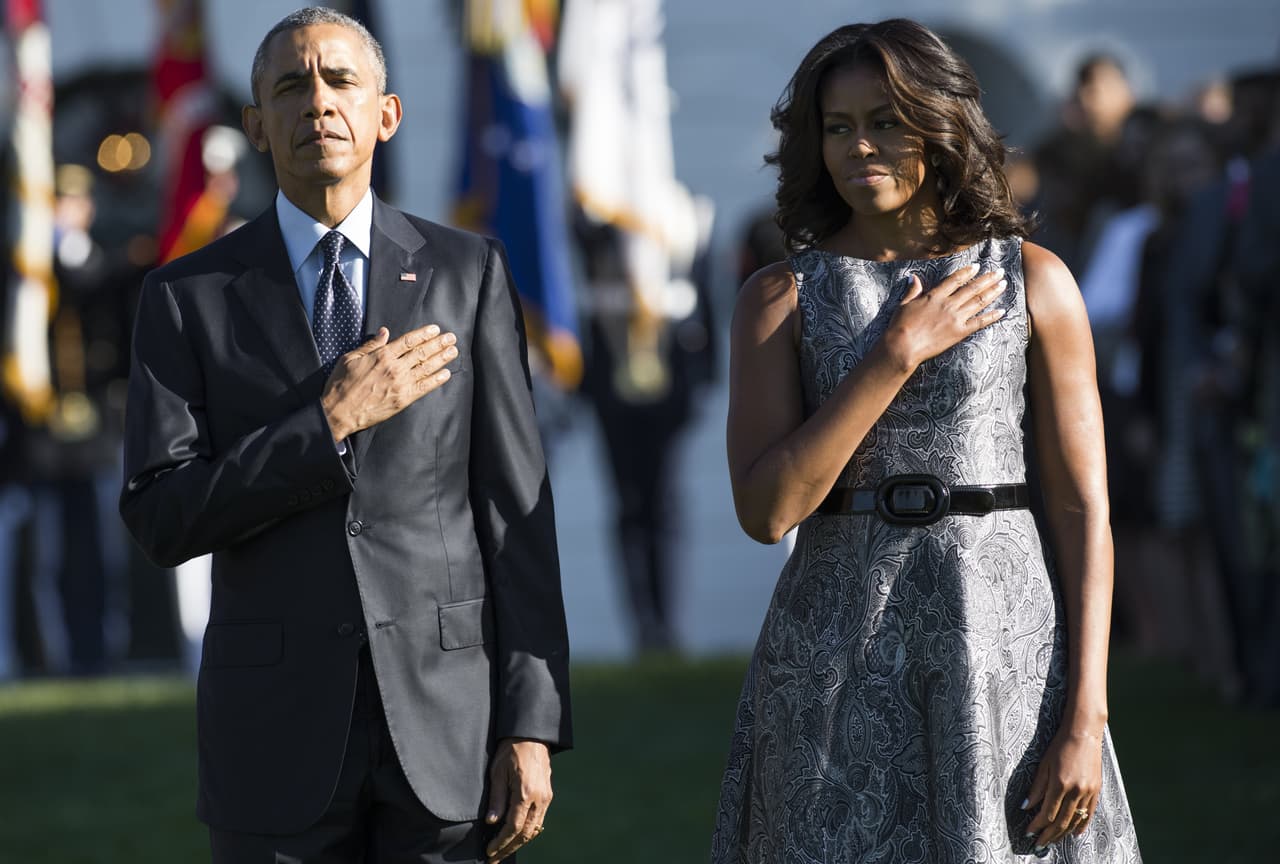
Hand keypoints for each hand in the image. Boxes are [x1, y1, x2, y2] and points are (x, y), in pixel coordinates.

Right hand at [320, 324, 456, 441]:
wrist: (339, 411)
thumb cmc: (341, 384)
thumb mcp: (351, 358)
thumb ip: (370, 345)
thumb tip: (384, 332)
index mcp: (382, 355)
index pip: (409, 341)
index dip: (424, 334)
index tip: (435, 329)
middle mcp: (394, 367)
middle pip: (422, 352)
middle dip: (438, 343)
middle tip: (451, 337)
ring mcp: (400, 383)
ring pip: (426, 367)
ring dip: (442, 358)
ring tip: (453, 351)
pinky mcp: (403, 399)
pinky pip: (424, 387)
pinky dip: (436, 380)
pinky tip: (446, 374)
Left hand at [484, 738, 551, 862]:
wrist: (531, 735)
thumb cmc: (511, 750)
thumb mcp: (498, 772)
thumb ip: (496, 799)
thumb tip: (492, 822)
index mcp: (525, 792)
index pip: (513, 827)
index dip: (501, 842)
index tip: (490, 850)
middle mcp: (539, 798)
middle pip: (526, 833)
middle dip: (509, 848)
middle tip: (495, 858)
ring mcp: (546, 797)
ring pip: (534, 829)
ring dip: (519, 842)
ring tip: (504, 850)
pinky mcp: (547, 794)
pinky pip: (539, 819)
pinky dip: (528, 831)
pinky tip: (517, 836)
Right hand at [880, 263, 1007, 372]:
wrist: (903, 346)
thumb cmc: (899, 326)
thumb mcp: (904, 305)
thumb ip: (913, 291)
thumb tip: (914, 278)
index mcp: (934, 296)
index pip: (954, 280)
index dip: (967, 272)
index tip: (977, 266)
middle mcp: (948, 304)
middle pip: (972, 288)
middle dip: (988, 279)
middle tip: (1000, 272)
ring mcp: (955, 318)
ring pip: (978, 302)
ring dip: (993, 292)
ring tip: (1004, 284)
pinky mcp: (959, 332)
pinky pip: (979, 322)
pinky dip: (992, 316)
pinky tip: (1002, 311)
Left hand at [1022, 727, 1102, 849]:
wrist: (1084, 734)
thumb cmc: (1060, 746)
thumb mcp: (1044, 764)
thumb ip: (1037, 788)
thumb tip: (1026, 806)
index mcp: (1060, 784)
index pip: (1047, 813)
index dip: (1037, 825)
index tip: (1029, 832)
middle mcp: (1076, 791)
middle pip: (1061, 821)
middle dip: (1048, 835)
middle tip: (1039, 844)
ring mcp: (1088, 791)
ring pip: (1075, 820)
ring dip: (1063, 833)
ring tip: (1052, 841)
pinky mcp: (1096, 790)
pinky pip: (1089, 813)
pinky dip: (1082, 825)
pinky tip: (1074, 834)